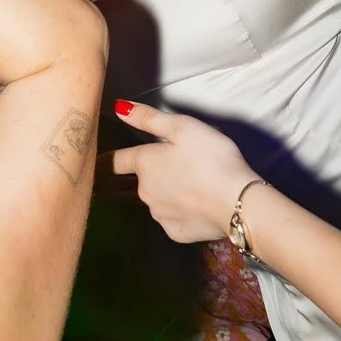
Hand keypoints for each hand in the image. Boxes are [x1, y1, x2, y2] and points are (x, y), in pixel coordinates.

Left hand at [111, 101, 258, 241]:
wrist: (238, 202)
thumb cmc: (211, 157)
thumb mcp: (182, 127)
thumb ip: (148, 117)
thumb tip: (117, 107)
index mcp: (145, 164)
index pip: (116, 161)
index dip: (108, 159)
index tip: (102, 163)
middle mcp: (144, 192)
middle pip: (141, 181)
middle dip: (153, 174)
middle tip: (179, 166)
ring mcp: (159, 215)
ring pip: (157, 200)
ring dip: (167, 193)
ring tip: (193, 185)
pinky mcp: (176, 233)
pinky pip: (172, 219)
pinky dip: (181, 212)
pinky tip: (198, 206)